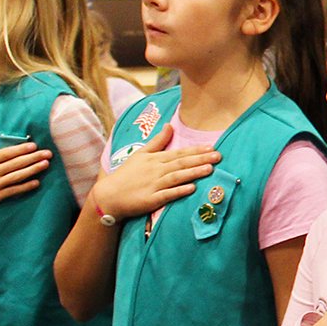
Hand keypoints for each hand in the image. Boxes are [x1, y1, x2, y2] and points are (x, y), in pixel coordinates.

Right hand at [0, 139, 52, 224]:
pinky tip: (36, 182)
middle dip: (33, 157)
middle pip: (16, 163)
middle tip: (48, 153)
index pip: (6, 153)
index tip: (34, 145)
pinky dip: (25, 187)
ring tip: (46, 164)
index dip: (21, 149)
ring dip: (33, 170)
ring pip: (17, 176)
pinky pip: (13, 191)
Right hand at [90, 125, 218, 221]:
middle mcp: (155, 170)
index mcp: (155, 159)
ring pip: (176, 177)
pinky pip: (166, 195)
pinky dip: (179, 191)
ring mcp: (153, 185)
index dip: (196, 150)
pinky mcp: (150, 200)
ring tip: (210, 169)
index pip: (179, 153)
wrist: (108, 196)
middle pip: (181, 163)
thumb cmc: (126, 174)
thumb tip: (169, 125)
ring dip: (193, 173)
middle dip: (200, 159)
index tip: (212, 147)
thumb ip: (157, 141)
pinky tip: (192, 188)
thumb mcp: (140, 154)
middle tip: (218, 156)